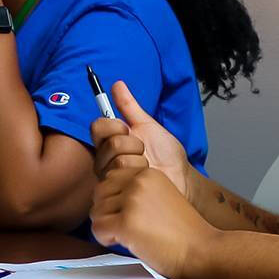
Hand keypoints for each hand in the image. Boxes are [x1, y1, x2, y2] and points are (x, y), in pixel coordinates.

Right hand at [90, 81, 191, 195]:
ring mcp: (111, 179)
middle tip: (143, 151)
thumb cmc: (166, 154)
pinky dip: (140, 173)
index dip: (113, 125)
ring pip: (117, 161)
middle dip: (132, 144)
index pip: (97, 127)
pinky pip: (124, 178)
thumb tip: (117, 84)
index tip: (128, 128)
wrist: (182, 178)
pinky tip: (145, 178)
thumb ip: (129, 106)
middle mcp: (105, 161)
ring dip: (139, 160)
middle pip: (108, 143)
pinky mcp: (118, 195)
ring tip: (146, 166)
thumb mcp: (148, 125)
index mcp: (109, 143)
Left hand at [90, 166, 215, 278]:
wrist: (202, 251)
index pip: (111, 178)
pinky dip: (105, 239)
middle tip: (125, 227)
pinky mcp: (127, 222)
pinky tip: (124, 242)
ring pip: (96, 211)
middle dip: (107, 211)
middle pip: (99, 192)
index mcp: (147, 174)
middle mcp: (138, 182)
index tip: (129, 213)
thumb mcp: (161, 197)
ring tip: (128, 236)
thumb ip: (136, 192)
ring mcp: (132, 201)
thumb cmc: (185, 233)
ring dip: (107, 226)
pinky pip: (98, 228)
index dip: (114, 199)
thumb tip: (106, 199)